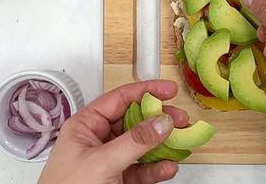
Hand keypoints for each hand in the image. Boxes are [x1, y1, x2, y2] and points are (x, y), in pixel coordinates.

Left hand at [38, 80, 189, 183]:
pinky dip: (157, 168)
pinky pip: (142, 168)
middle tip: (180, 119)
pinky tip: (168, 167)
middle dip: (159, 119)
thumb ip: (134, 141)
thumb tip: (161, 122)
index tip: (169, 90)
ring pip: (142, 145)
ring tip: (180, 142)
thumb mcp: (102, 162)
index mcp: (85, 126)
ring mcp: (109, 161)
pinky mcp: (118, 179)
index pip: (119, 99)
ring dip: (162, 144)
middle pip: (135, 120)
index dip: (146, 92)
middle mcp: (97, 140)